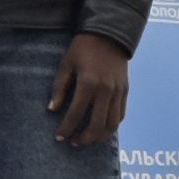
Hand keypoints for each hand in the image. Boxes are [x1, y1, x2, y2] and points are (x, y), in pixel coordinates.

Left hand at [49, 31, 129, 145]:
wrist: (109, 35)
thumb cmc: (82, 48)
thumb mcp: (66, 64)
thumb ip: (59, 87)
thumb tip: (52, 109)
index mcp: (89, 83)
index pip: (76, 113)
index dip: (66, 127)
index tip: (59, 136)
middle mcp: (106, 91)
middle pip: (97, 125)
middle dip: (85, 138)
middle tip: (74, 143)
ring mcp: (118, 92)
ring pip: (113, 124)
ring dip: (100, 136)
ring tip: (88, 140)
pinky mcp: (125, 91)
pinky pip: (121, 115)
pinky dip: (112, 126)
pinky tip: (101, 129)